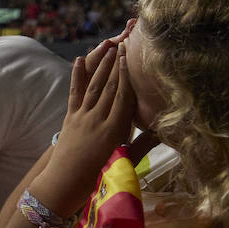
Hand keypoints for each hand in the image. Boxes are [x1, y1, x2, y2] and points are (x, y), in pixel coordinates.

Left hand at [34, 29, 136, 216]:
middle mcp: (96, 120)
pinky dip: (77, 76)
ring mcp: (80, 118)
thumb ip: (144, 145)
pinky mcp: (69, 118)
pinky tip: (79, 59)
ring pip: (92, 87)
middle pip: (107, 87)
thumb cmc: (98, 178)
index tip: (130, 57)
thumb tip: (165, 131)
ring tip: (108, 46)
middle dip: (115, 64)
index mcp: (113, 131)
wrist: (64, 185)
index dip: (126, 76)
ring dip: (100, 65)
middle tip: (123, 42)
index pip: (121, 97)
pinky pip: (74, 93)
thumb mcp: (125, 162)